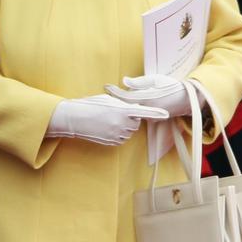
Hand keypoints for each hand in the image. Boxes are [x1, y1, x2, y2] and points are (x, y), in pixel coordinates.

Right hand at [47, 94, 168, 145]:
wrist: (75, 118)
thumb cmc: (91, 105)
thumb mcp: (109, 100)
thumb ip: (124, 105)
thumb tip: (134, 110)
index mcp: (122, 110)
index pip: (144, 112)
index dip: (156, 113)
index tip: (167, 114)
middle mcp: (122, 123)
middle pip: (136, 123)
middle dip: (131, 119)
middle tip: (116, 113)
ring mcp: (117, 134)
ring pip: (129, 131)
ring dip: (123, 126)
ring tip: (108, 120)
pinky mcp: (112, 141)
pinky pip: (121, 138)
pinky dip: (117, 133)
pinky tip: (106, 128)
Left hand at [105, 74, 193, 116]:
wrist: (187, 99)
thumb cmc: (172, 86)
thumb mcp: (155, 79)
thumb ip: (139, 82)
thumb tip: (124, 80)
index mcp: (146, 98)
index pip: (125, 96)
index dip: (115, 91)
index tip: (106, 86)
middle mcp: (146, 108)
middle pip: (126, 105)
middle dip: (118, 99)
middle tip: (110, 91)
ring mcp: (149, 115)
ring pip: (132, 110)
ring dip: (125, 103)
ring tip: (119, 96)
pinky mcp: (152, 119)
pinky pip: (139, 113)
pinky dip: (134, 108)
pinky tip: (132, 103)